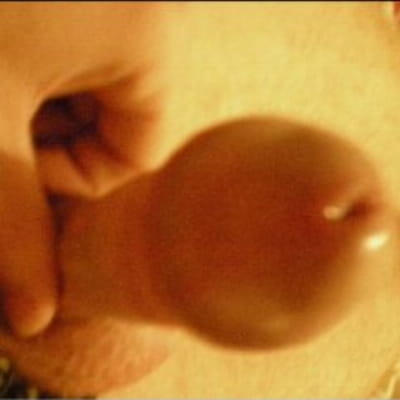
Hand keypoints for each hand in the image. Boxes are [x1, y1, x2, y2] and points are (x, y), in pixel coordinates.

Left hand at [0, 2, 171, 335]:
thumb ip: (14, 225)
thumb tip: (36, 319)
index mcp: (148, 40)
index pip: (136, 154)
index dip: (78, 186)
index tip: (17, 182)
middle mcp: (138, 16)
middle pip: (104, 127)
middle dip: (40, 147)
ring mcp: (99, 5)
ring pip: (70, 94)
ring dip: (19, 113)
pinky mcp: (65, 4)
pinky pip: (51, 60)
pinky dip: (16, 77)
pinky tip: (1, 59)